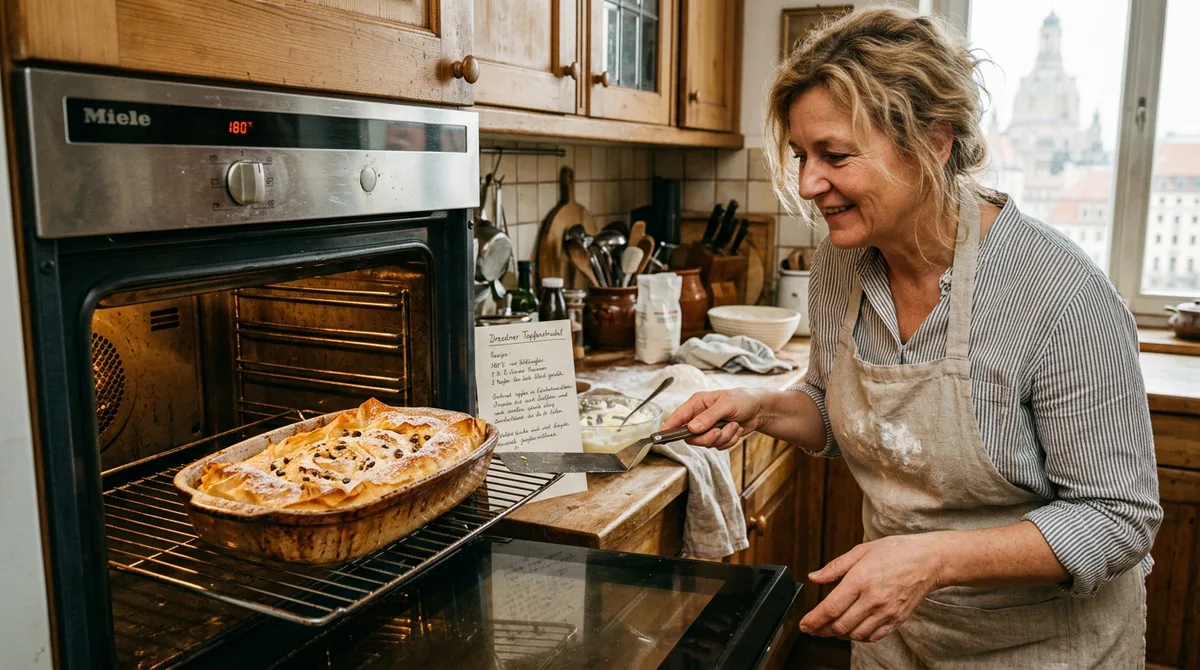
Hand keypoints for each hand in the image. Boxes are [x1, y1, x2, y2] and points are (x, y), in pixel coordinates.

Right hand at [661, 388, 771, 449]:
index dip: (668, 427)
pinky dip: (729, 440)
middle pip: (691, 436)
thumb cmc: (743, 400)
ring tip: (733, 426)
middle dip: (707, 437)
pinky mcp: (718, 436)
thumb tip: (691, 428)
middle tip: (719, 431)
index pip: (678, 416)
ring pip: (705, 443)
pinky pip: (718, 446)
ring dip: (723, 437)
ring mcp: (708, 427)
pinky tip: (736, 430)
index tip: (661, 435)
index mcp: (698, 403)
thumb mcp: (726, 405)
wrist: (760, 409)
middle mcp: (700, 416)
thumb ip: (708, 417)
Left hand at [800, 533, 945, 642]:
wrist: (928, 560)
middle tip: (813, 628)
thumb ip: (835, 567)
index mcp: (861, 580)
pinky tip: (852, 629)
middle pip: (840, 625)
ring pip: (855, 634)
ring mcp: (886, 612)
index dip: (814, 620)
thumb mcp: (860, 551)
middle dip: (822, 630)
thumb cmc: (895, 552)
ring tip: (830, 628)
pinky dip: (859, 637)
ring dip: (839, 635)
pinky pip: (873, 636)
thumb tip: (814, 577)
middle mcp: (873, 599)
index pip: (831, 608)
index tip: (804, 625)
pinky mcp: (897, 619)